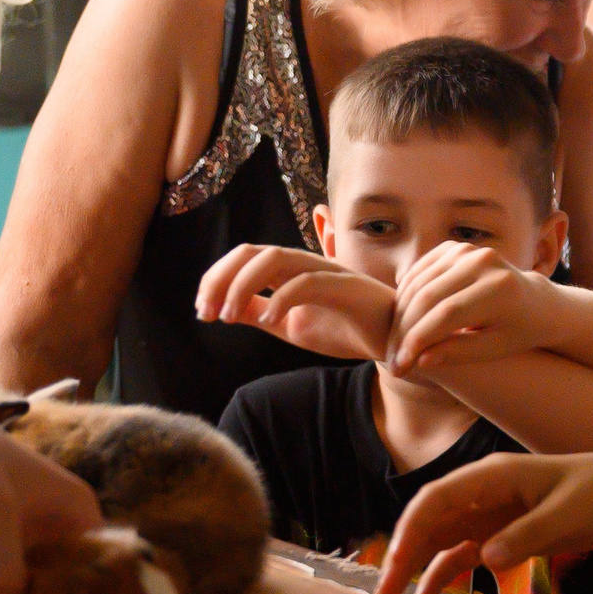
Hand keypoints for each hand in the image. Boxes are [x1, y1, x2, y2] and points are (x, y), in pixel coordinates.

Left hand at [196, 243, 393, 361]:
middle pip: (253, 252)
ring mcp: (326, 271)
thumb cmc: (343, 329)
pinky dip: (282, 298)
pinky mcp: (345, 285)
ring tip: (230, 315)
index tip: (203, 311)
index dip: (216, 279)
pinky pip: (307, 282)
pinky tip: (269, 319)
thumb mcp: (290, 326)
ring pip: (276, 259)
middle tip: (207, 312)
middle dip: (222, 278)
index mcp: (289, 271)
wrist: (389, 341)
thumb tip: (223, 309)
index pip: (244, 258)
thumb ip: (261, 313)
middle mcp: (305, 263)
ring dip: (244, 285)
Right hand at [371, 451, 592, 593]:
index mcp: (492, 476)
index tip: (397, 564)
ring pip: (439, 540)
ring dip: (415, 567)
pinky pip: (461, 556)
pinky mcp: (500, 535)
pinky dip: (442, 576)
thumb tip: (486, 559)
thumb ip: (528, 535)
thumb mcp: (567, 514)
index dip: (410, 530)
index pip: (436, 499)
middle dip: (402, 555)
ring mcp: (488, 515)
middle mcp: (481, 493)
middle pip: (428, 522)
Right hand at [387, 242, 560, 373]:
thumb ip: (459, 353)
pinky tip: (400, 320)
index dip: (418, 341)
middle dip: (403, 332)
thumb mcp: (494, 349)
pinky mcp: (455, 248)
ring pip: (418, 285)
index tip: (401, 367)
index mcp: (500, 289)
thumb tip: (419, 360)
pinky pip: (419, 273)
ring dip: (399, 316)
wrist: (536, 301)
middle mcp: (484, 262)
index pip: (447, 315)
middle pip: (428, 297)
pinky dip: (405, 296)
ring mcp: (468, 251)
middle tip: (392, 360)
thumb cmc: (517, 332)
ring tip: (394, 346)